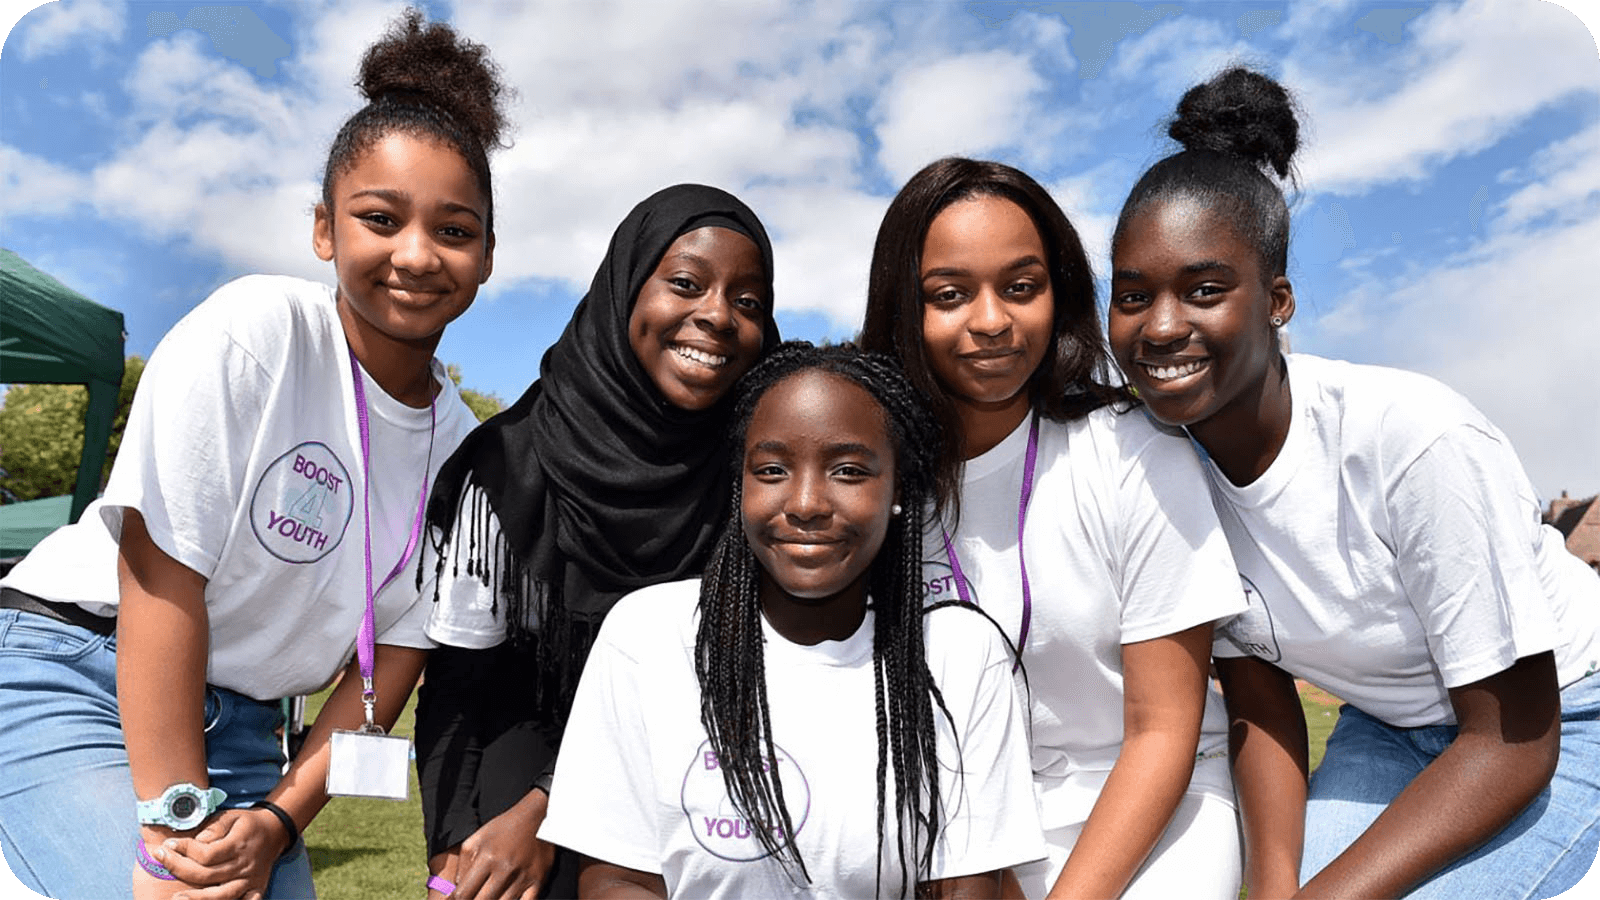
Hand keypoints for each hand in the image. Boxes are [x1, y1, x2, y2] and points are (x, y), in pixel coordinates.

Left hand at [153, 808, 291, 899]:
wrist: (276, 831)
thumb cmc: (248, 824)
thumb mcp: (232, 816)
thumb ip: (215, 827)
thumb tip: (196, 841)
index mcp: (238, 844)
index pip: (206, 854)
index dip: (183, 851)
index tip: (167, 846)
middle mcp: (244, 865)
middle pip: (207, 875)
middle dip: (179, 869)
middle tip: (160, 861)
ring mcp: (249, 880)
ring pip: (222, 895)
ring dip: (198, 899)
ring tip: (176, 899)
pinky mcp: (256, 889)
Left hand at [450, 789, 554, 898]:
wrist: (538, 816)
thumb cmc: (505, 827)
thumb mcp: (478, 838)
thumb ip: (464, 863)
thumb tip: (457, 887)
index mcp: (487, 858)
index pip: (464, 892)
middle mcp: (504, 869)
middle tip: (473, 898)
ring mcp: (523, 877)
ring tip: (489, 897)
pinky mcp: (538, 880)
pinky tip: (507, 899)